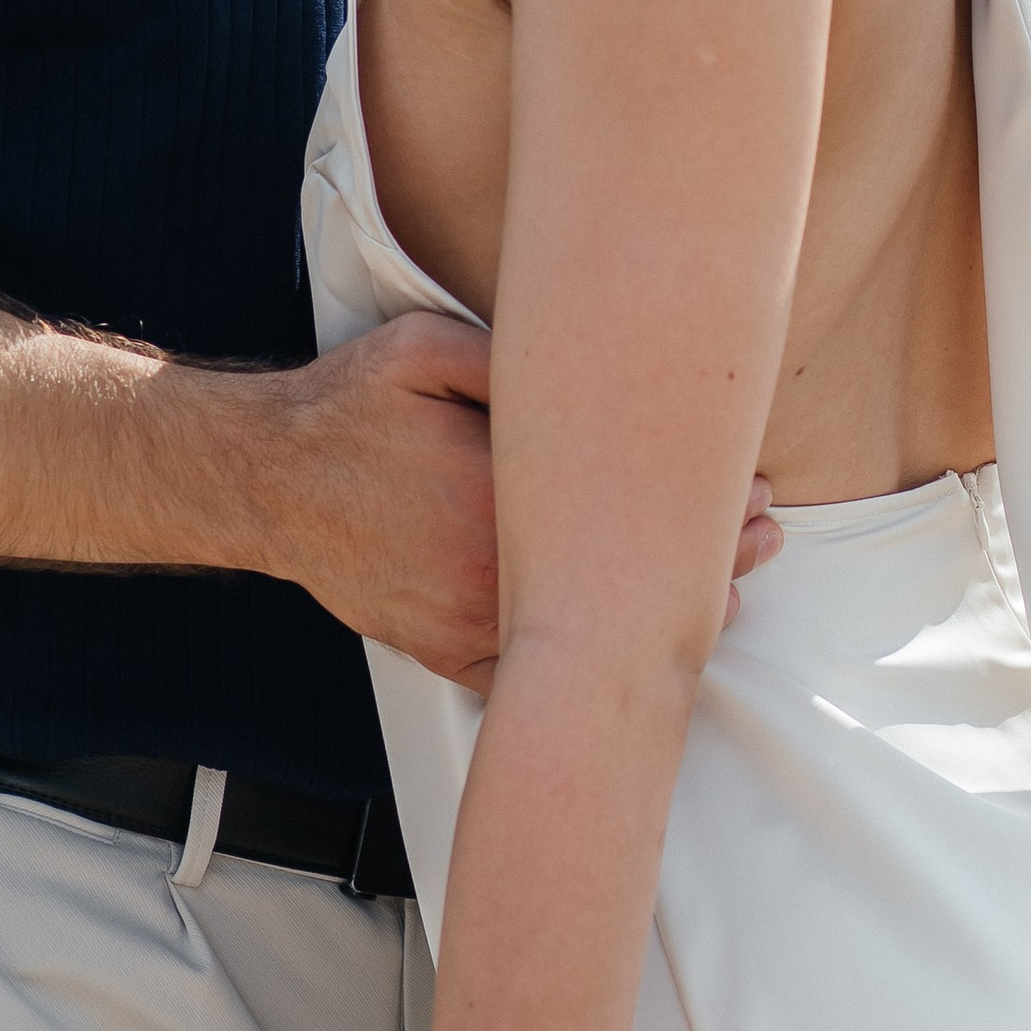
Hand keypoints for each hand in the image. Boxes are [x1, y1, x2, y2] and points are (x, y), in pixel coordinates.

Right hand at [262, 321, 780, 686]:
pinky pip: (526, 681)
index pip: (626, 517)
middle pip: (623, 589)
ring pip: (585, 645)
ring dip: (659, 623)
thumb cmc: (347, 408)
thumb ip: (505, 360)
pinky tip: (634, 660)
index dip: (705, 511)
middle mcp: (484, 575)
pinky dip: (585, 675)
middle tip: (763, 539)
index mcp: (494, 497)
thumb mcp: (423, 349)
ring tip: (725, 599)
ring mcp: (464, 624)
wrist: (267, 482)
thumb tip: (589, 371)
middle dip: (709, 566)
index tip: (755, 494)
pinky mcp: (441, 653)